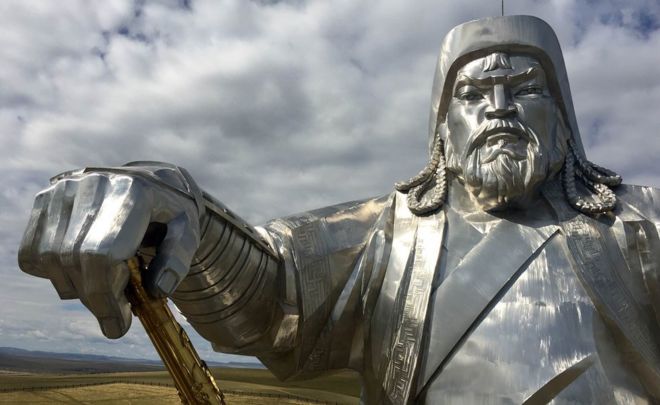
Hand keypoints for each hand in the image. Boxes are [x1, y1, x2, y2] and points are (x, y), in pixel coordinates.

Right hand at [18, 163, 203, 338]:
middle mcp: (93, 184)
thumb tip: (158, 290)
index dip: (106, 296)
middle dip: (94, 299)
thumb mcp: (188, 232)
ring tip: (104, 289)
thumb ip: (178, 259)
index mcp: (134, 192)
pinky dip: (51, 273)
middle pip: (75, 260)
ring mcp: (65, 189)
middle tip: (115, 319)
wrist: (153, 182)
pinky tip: (82, 271)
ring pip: (49, 258)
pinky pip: (32, 251)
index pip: (102, 255)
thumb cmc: (172, 213)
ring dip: (74, 288)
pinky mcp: (47, 198)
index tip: (120, 324)